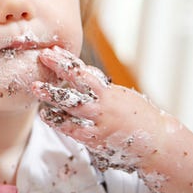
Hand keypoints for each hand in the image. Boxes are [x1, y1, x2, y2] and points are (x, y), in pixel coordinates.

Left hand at [31, 46, 179, 172]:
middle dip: (58, 67)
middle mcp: (104, 103)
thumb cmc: (138, 119)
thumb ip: (100, 91)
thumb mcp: (121, 98)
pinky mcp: (96, 138)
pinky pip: (73, 128)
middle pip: (77, 80)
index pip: (84, 71)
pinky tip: (46, 115)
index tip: (53, 50)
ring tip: (35, 86)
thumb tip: (80, 78)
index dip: (67, 60)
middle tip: (42, 56)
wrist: (157, 142)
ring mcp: (99, 120)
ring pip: (71, 103)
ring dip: (51, 94)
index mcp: (109, 91)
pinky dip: (58, 121)